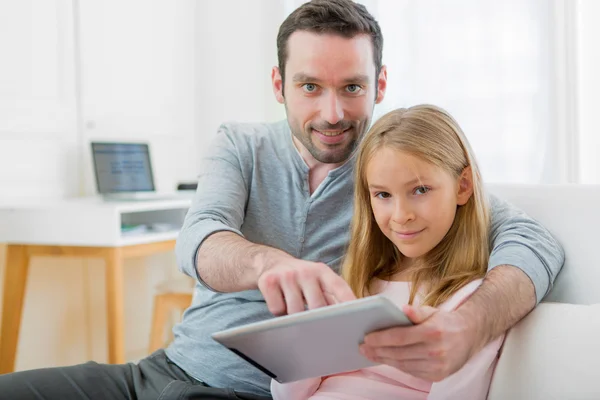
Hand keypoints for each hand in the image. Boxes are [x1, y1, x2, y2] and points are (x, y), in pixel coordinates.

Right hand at [257, 257, 355, 314]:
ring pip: (295, 311)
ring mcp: (286, 275)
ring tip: (294, 306)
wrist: (271, 262)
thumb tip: (350, 318)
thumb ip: (332, 296)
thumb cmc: (301, 278)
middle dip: (317, 318)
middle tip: (315, 322)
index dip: (348, 302)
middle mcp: (305, 271)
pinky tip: (280, 301)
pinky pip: (277, 310)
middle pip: (317, 306)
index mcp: (322, 271)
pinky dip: (279, 312)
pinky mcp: (268, 281)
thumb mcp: (318, 281)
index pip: (339, 287)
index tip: (356, 317)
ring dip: (295, 317)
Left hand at [359, 304, 475, 381]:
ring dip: (384, 360)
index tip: (367, 338)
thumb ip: (416, 312)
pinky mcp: (438, 376)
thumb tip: (404, 309)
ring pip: (403, 365)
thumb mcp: (431, 312)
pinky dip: (398, 366)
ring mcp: (437, 366)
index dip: (381, 338)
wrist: (469, 337)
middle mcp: (436, 351)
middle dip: (378, 351)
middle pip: (399, 353)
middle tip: (363, 348)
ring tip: (371, 354)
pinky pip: (412, 371)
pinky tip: (387, 360)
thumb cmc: (444, 322)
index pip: (400, 337)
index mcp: (432, 332)